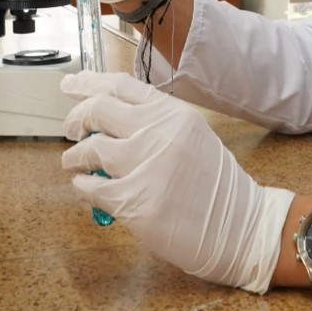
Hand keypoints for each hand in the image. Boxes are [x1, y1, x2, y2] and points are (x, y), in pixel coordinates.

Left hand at [60, 72, 294, 292]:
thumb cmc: (215, 186)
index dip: (89, 84)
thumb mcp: (192, 136)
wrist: (241, 227)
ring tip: (74, 164)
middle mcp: (159, 133)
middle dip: (76, 118)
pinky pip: (91, 187)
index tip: (71, 86)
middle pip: (98, 109)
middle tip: (70, 129)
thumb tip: (108, 121)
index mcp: (173, 113)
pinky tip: (85, 187)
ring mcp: (146, 166)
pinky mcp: (135, 202)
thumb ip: (154, 124)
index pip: (120, 85)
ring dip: (74, 157)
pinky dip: (82, 186)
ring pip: (89, 149)